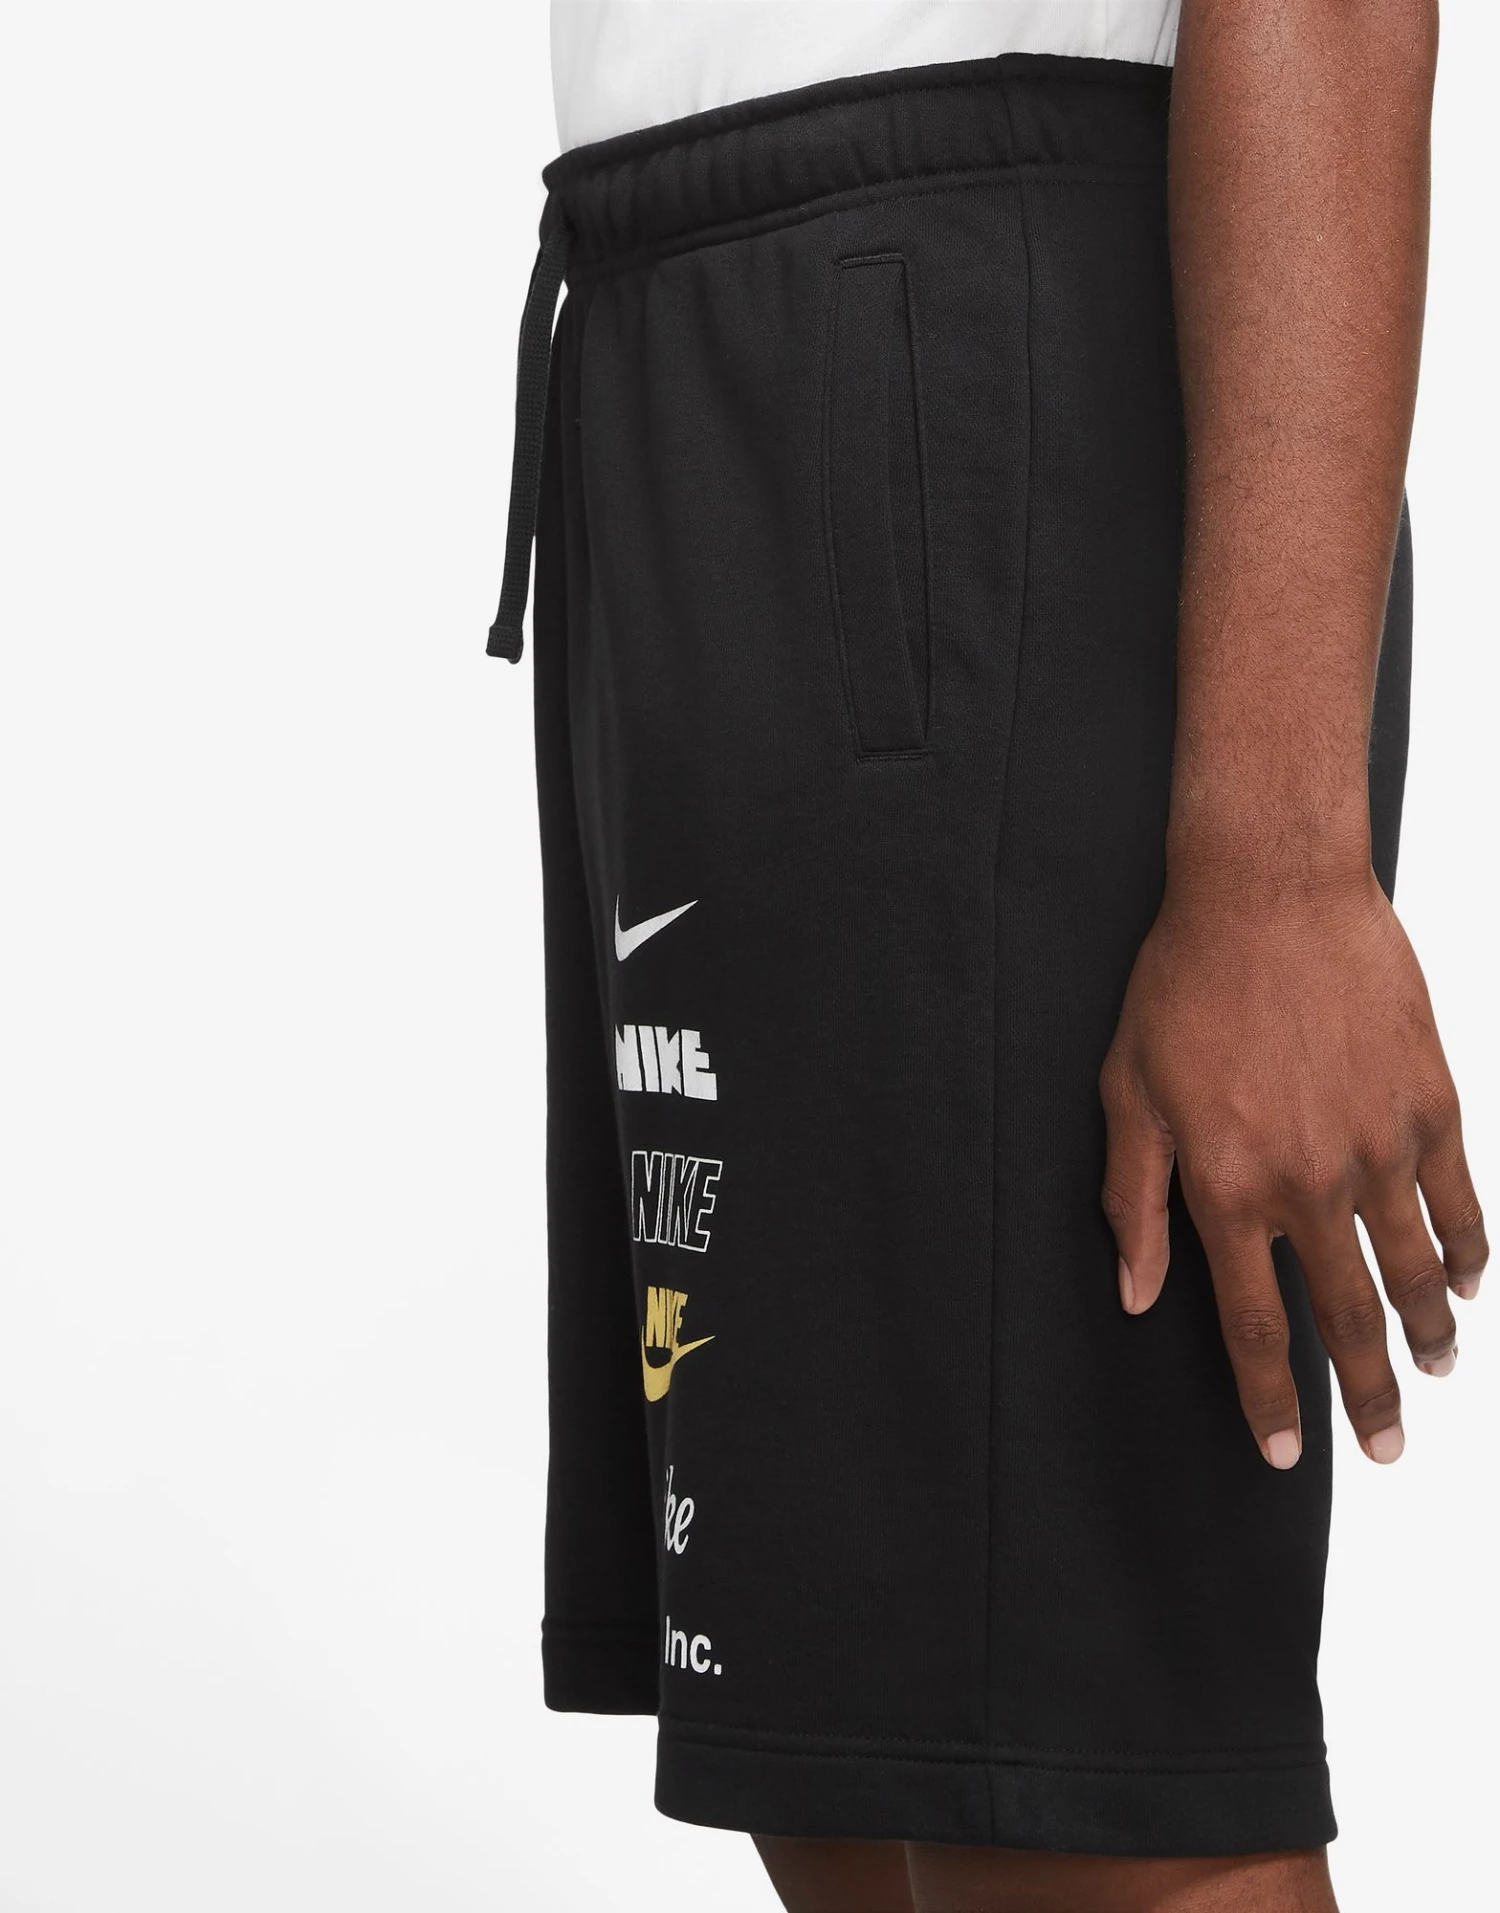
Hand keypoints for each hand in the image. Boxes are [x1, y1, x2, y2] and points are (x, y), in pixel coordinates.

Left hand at [1100, 865, 1486, 1466]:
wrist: (1269, 892)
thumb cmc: (1184, 985)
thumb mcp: (1127, 1093)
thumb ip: (1133, 1201)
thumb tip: (1138, 1294)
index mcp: (1228, 1189)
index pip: (1254, 1327)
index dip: (1270, 1400)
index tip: (1282, 1454)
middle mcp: (1309, 1184)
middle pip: (1347, 1318)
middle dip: (1368, 1395)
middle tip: (1385, 1448)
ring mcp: (1379, 1145)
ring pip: (1416, 1268)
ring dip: (1431, 1331)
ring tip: (1439, 1368)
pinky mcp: (1430, 1101)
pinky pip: (1461, 1198)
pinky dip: (1471, 1248)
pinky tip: (1473, 1280)